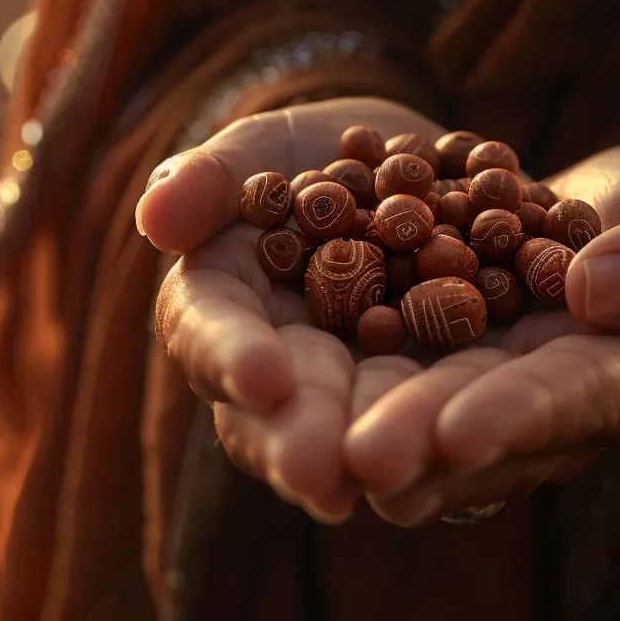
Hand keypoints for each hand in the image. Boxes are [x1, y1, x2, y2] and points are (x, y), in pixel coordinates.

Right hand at [142, 98, 444, 521]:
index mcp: (220, 305)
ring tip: (391, 471)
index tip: (261, 377)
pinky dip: (452, 433)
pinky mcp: (429, 391)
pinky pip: (438, 417)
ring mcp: (357, 387)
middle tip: (318, 470)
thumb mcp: (261, 149)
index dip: (231, 356)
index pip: (207, 333)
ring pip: (358, 430)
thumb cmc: (313, 152)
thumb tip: (153, 218)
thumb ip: (209, 178)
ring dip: (374, 451)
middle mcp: (282, 366)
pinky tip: (466, 451)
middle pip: (279, 412)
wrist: (413, 166)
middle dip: (301, 437)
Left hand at [341, 142, 619, 525]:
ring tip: (308, 457)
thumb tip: (598, 289)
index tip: (462, 431)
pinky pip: (381, 380)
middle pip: (480, 428)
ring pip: (419, 422)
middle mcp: (544, 410)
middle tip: (361, 461)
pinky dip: (336, 390)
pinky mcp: (430, 370)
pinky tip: (279, 405)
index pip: (577, 397)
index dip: (519, 414)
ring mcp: (481, 395)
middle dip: (420, 441)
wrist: (611, 220)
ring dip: (364, 433)